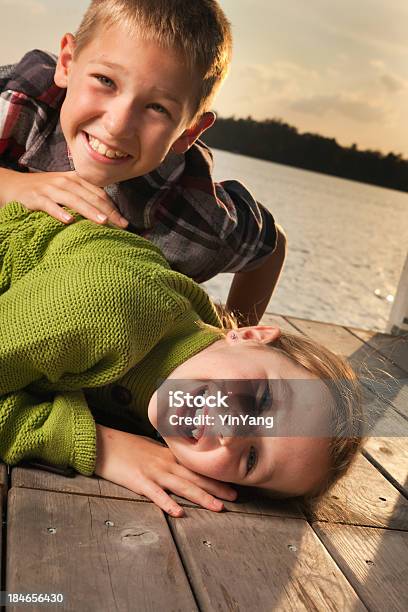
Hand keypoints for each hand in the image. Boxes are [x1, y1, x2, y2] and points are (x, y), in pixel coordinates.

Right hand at [4, 170, 128, 227]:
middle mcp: (65, 181)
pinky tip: (69, 221)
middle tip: (121, 226)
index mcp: (76, 179)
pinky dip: (59, 212)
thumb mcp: (66, 189)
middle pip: (91, 197)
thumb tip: (108, 213)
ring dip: (89, 211)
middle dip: (108, 212)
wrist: (13, 186)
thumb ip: (85, 196)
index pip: (99, 194)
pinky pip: (49, 205)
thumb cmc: (45, 191)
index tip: (124, 223)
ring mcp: (50, 189)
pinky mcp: (36, 198)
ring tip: (103, 222)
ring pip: (74, 200)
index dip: (113, 208)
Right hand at [94, 425, 236, 516]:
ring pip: (182, 486)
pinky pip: (155, 494)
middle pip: (194, 477)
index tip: (231, 483)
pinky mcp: (138, 481)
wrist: (102, 443)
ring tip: (218, 507)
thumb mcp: (149, 448)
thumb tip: (178, 464)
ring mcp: (152, 472)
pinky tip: (179, 513)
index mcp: (168, 456)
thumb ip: (165, 456)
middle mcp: (165, 463)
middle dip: (215, 488)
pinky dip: (167, 503)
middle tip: (235, 497)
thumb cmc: (125, 446)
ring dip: (201, 497)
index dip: (214, 476)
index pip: (195, 467)